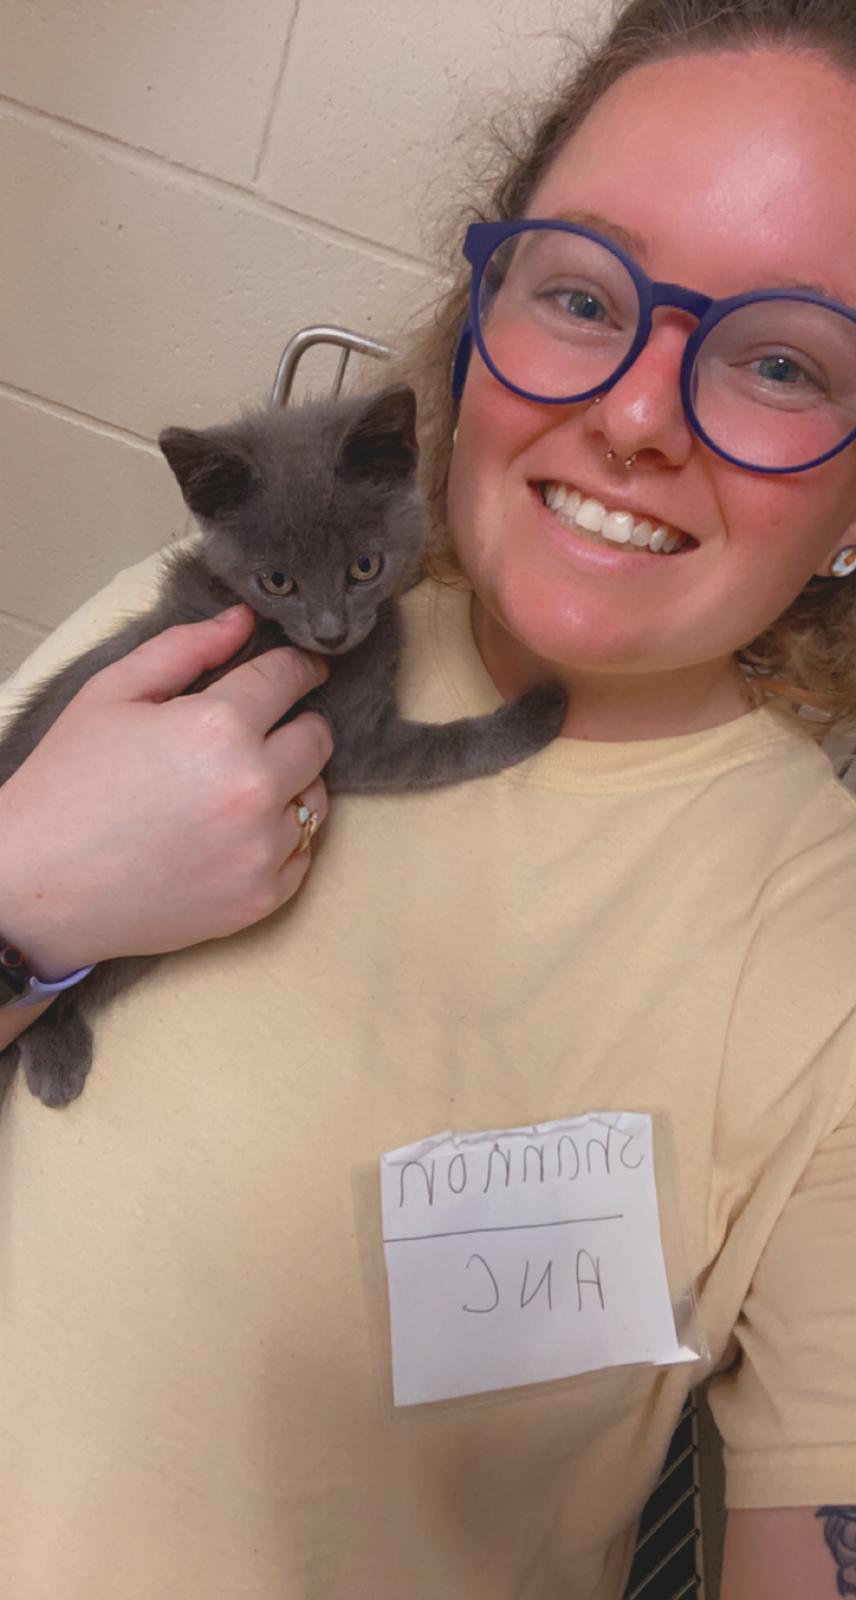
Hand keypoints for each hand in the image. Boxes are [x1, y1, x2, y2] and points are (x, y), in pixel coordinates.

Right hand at [0, 604, 331, 976]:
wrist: (35, 886)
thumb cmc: (67, 784)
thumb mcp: (110, 694)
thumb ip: (184, 649)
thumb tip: (243, 620)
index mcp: (218, 727)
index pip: (289, 677)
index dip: (297, 666)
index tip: (302, 667)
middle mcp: (254, 787)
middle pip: (318, 737)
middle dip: (295, 724)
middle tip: (257, 733)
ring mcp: (261, 849)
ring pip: (317, 798)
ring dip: (291, 784)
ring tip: (234, 788)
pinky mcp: (261, 899)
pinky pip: (303, 854)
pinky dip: (279, 839)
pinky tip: (232, 833)